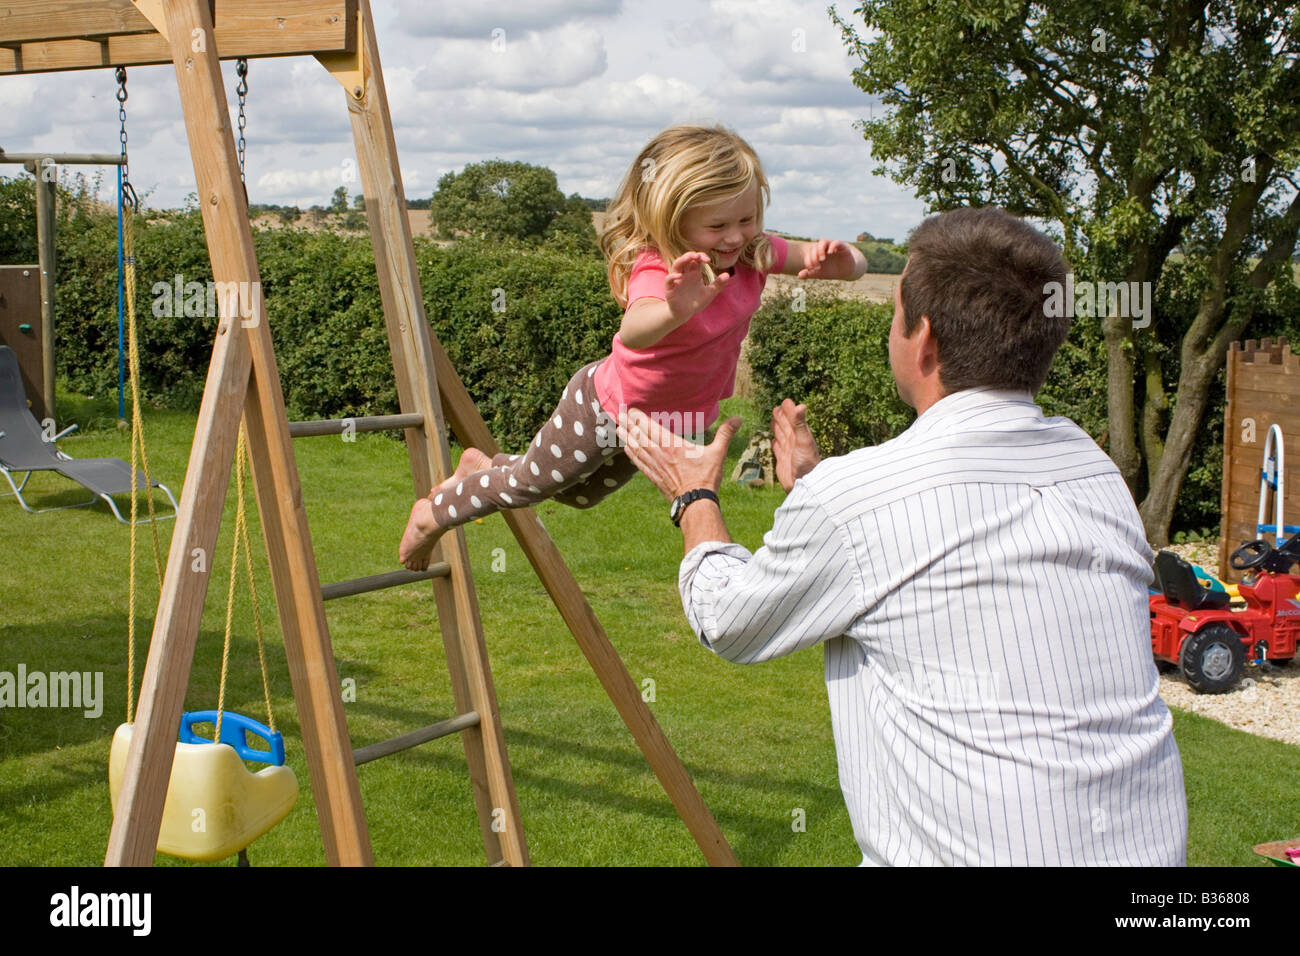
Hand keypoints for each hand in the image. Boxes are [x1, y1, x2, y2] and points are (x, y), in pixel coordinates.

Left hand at [617, 408, 742, 500]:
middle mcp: (660, 454)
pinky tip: (626, 449)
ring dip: (626, 437)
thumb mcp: (717, 453)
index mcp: (673, 445)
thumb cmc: (706, 477)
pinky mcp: (654, 477)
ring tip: (618, 428)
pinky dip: (631, 454)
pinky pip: (638, 463)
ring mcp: (655, 466)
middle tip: (619, 413)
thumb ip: (726, 434)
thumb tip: (739, 419)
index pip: (651, 427)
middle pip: (640, 435)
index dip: (639, 418)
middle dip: (629, 424)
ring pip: (636, 448)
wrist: (695, 502)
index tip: (631, 409)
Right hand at [665, 252, 729, 321]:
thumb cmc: (696, 302)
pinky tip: (680, 276)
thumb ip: (718, 284)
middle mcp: (685, 274)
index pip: (696, 259)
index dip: (701, 256)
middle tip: (698, 256)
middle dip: (691, 255)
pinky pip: (669, 279)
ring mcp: (677, 280)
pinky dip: (673, 276)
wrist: (685, 314)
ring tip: (689, 258)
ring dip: (681, 260)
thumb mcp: (709, 293)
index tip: (708, 260)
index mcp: (694, 273)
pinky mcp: (670, 288)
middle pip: (685, 259)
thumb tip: (728, 275)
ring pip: (676, 265)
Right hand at [771, 399, 820, 491]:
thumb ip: (800, 424)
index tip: (785, 401)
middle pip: (786, 427)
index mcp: (800, 436)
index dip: (789, 411)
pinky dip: (776, 444)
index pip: (793, 420)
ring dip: (778, 428)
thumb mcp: (803, 440)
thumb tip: (801, 405)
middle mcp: (794, 443)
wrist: (804, 486)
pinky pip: (778, 450)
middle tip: (776, 408)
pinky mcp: (782, 462)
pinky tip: (774, 441)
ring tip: (773, 421)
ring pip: (782, 437)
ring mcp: (788, 452)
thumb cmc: (806, 463)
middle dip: (782, 418)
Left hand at [797, 239, 857, 279]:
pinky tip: (830, 253)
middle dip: (814, 256)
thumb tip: (799, 275)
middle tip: (817, 266)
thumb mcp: (819, 274)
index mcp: (817, 253)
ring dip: (820, 249)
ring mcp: (832, 247)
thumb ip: (810, 274)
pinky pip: (836, 242)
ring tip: (822, 259)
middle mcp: (824, 248)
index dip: (808, 260)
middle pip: (815, 246)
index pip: (809, 252)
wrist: (845, 273)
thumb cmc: (831, 271)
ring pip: (823, 241)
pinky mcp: (842, 247)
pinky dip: (832, 246)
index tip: (811, 269)